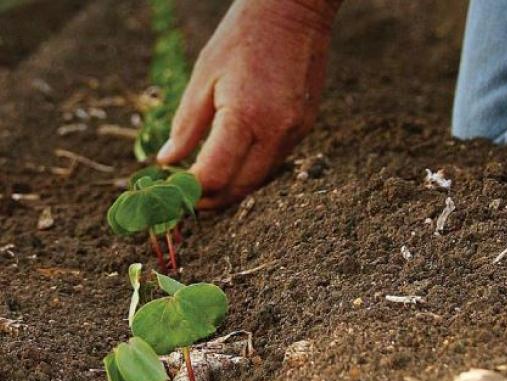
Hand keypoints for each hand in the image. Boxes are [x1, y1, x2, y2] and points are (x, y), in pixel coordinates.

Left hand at [157, 0, 339, 207]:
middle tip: (189, 199)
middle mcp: (275, 133)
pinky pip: (273, 164)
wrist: (295, 11)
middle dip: (211, 199)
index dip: (192, 190)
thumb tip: (166, 160)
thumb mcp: (204, 76)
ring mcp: (293, 134)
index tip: (175, 190)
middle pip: (239, 188)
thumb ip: (186, 126)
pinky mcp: (303, 130)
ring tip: (207, 185)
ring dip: (231, 189)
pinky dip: (249, 172)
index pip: (216, 175)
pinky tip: (234, 164)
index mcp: (245, 116)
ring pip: (257, 181)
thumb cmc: (242, 36)